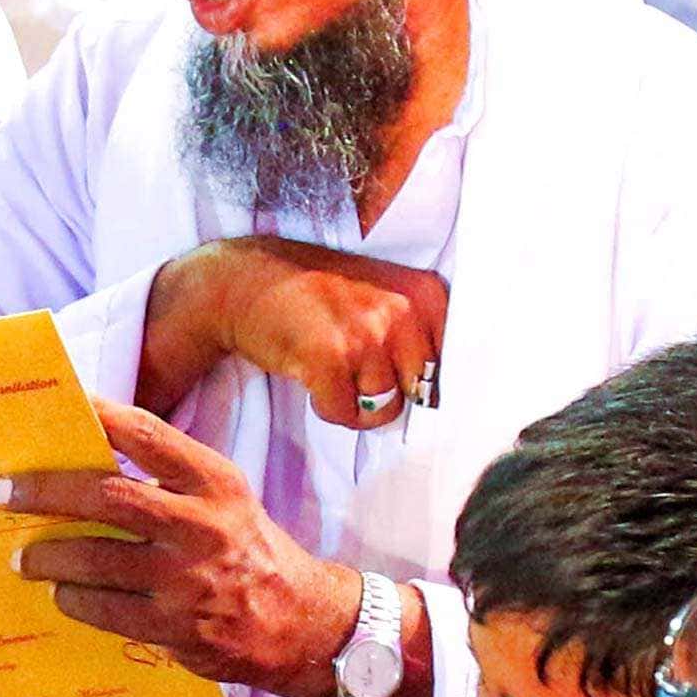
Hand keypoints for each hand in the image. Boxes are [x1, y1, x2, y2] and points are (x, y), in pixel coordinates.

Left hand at [0, 402, 363, 696]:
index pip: (147, 435)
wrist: (303, 623)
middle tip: (3, 493)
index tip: (57, 404)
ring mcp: (189, 579)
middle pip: (107, 496)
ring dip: (48, 557)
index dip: (98, 416)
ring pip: (96, 560)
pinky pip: (106, 610)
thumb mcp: (223, 502)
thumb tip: (86, 459)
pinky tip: (60, 594)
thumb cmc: (247, 552)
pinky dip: (74, 600)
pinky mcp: (179, 627)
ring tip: (22, 557)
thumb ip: (168, 480)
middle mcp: (203, 525)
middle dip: (45, 492)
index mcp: (214, 482)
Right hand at [147, 237, 446, 430]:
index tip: (394, 373)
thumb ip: (416, 337)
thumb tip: (440, 398)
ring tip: (329, 367)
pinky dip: (325, 407)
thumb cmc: (316, 296)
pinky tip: (310, 375)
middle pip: (419, 392)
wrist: (246, 281)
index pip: (451, 366)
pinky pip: (345, 414)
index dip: (422, 383)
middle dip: (387, 392)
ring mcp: (366, 334)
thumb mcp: (381, 297)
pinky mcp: (330, 358)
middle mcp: (402, 311)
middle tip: (353, 367)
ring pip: (383, 409)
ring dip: (353, 401)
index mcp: (424, 295)